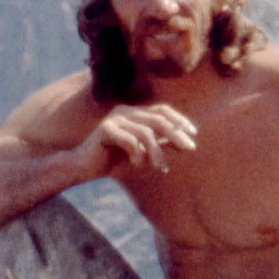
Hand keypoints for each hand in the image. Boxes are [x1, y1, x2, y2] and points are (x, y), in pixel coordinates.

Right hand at [78, 103, 197, 176]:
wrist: (84, 167)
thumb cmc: (114, 159)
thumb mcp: (143, 152)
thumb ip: (161, 145)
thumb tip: (186, 143)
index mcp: (134, 114)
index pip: (161, 110)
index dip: (179, 119)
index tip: (193, 132)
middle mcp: (125, 112)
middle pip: (158, 119)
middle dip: (176, 134)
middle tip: (190, 149)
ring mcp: (114, 119)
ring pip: (146, 132)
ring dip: (157, 152)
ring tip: (160, 168)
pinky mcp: (105, 129)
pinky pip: (130, 140)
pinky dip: (138, 154)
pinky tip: (137, 164)